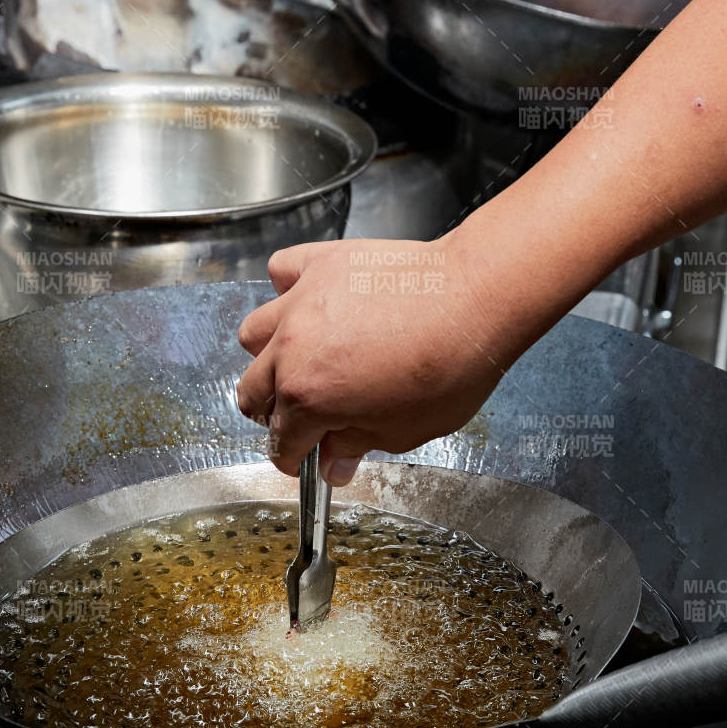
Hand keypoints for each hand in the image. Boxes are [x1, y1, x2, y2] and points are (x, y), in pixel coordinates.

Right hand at [235, 234, 526, 484]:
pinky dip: (286, 289)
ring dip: (268, 355)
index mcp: (308, 398)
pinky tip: (310, 303)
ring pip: (252, 335)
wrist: (474, 300)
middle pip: (252, 391)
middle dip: (272, 413)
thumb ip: (356, 445)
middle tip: (303, 418)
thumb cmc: (448, 367)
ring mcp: (300, 302)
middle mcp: (292, 350)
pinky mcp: (321, 263)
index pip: (281, 441)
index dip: (293, 458)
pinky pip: (281, 271)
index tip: (304, 460)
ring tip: (299, 360)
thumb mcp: (403, 431)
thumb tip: (335, 463)